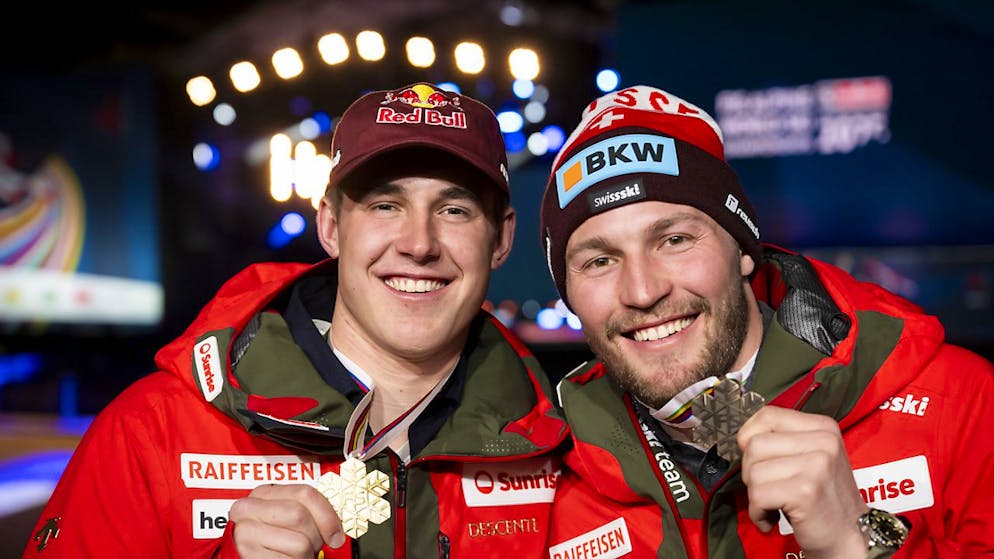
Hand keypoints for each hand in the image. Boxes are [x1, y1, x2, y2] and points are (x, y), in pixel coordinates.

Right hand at [228, 483, 344, 557]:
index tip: (336, 534)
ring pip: (299, 542)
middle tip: (312, 547)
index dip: (327, 515)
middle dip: (315, 537)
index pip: (304, 493)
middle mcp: (249, 509)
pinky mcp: (247, 555)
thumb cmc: (267, 542)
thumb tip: (334, 529)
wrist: (239, 558)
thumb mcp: (283, 519)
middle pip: (300, 516)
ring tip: (296, 556)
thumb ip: (304, 512)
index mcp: (262, 493)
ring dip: (306, 555)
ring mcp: (245, 532)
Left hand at [737, 406, 868, 557]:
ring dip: (756, 496)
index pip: (767, 416)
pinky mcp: (806, 491)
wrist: (850, 536)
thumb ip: (782, 441)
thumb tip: (743, 440)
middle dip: (751, 472)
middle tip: (770, 489)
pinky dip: (758, 513)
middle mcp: (824, 441)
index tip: (757, 459)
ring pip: (753, 472)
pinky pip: (758, 495)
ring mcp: (817, 465)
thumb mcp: (810, 457)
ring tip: (775, 504)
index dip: (750, 438)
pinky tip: (773, 518)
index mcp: (823, 427)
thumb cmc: (822, 498)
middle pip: (755, 445)